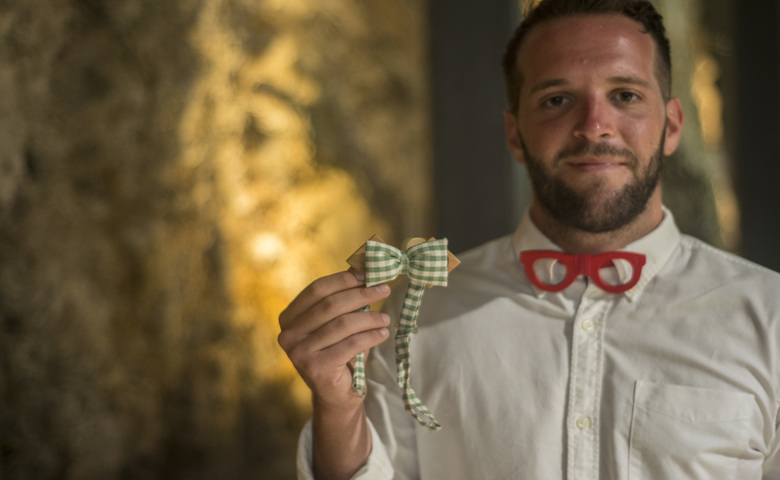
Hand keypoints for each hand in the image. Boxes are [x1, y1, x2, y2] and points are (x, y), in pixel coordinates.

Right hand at [278, 270, 391, 411]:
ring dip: (369, 318)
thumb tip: (362, 267)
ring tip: (385, 318)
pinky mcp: (316, 369)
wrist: (335, 393)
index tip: (367, 275)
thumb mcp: (335, 323)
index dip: (343, 280)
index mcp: (288, 318)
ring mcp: (299, 353)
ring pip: (342, 325)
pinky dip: (370, 337)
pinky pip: (350, 345)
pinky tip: (382, 334)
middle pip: (330, 305)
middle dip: (361, 295)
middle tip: (383, 289)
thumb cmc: (337, 351)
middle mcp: (288, 335)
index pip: (316, 290)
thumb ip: (342, 299)